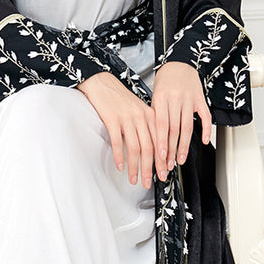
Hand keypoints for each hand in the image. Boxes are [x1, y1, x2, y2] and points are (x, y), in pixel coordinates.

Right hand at [76, 72, 157, 188]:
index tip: (162, 173)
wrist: (102, 82)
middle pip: (149, 147)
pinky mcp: (112, 119)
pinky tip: (120, 166)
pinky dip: (120, 156)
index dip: (162, 160)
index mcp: (150, 115)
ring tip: (134, 179)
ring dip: (135, 167)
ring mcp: (127, 118)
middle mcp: (141, 116)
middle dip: (150, 168)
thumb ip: (146, 126)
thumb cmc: (119, 98)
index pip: (160, 142)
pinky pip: (118, 142)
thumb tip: (152, 149)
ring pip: (135, 148)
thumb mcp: (138, 109)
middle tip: (149, 181)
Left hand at [150, 61, 210, 180]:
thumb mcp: (154, 95)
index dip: (161, 142)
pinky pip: (205, 116)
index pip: (161, 125)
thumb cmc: (164, 81)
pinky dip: (205, 130)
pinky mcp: (200, 98)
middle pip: (174, 129)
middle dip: (172, 149)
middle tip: (170, 164)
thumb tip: (153, 139)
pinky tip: (203, 141)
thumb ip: (155, 115)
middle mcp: (175, 99)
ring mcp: (189, 99)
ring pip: (187, 126)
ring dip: (184, 145)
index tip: (160, 157)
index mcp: (160, 98)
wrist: (178, 63)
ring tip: (180, 159)